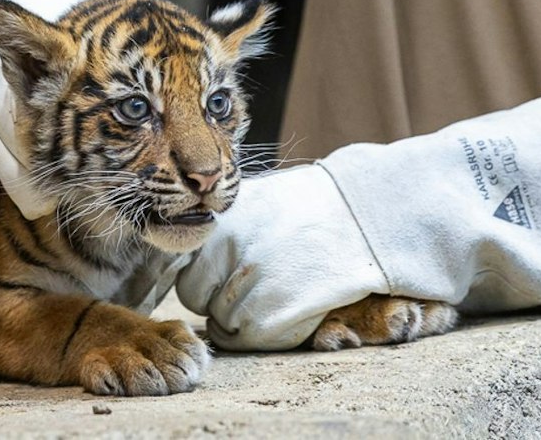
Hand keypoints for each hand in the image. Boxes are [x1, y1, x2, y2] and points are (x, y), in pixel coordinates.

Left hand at [175, 164, 385, 349]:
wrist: (357, 218)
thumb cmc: (303, 207)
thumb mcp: (248, 201)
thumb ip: (214, 228)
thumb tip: (184, 253)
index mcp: (215, 227)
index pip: (186, 272)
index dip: (208, 278)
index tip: (228, 274)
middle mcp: (224, 256)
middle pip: (199, 300)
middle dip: (219, 298)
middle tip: (254, 284)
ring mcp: (246, 287)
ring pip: (223, 322)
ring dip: (241, 317)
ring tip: (276, 291)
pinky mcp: (270, 317)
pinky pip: (247, 340)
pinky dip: (261, 333)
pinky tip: (285, 309)